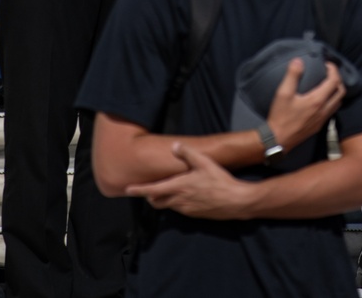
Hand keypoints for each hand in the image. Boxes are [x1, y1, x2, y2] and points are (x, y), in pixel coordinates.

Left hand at [128, 142, 252, 217]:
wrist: (234, 202)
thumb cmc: (219, 181)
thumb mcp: (205, 162)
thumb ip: (188, 154)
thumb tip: (175, 146)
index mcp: (178, 187)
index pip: (152, 190)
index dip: (138, 190)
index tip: (127, 190)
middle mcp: (178, 201)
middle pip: (156, 201)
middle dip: (150, 195)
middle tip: (150, 186)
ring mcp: (186, 210)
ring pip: (167, 206)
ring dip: (163, 198)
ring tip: (167, 188)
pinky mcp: (193, 215)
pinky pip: (178, 209)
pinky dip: (175, 202)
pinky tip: (185, 194)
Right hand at [266, 59, 346, 151]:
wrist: (277, 140)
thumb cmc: (281, 116)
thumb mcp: (283, 93)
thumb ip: (292, 75)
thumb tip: (299, 60)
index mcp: (317, 101)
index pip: (334, 82)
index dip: (334, 70)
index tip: (327, 64)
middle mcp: (323, 110)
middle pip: (340, 92)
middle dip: (338, 79)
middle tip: (328, 73)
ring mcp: (322, 120)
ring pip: (338, 103)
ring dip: (336, 91)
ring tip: (327, 83)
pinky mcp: (318, 126)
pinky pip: (332, 111)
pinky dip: (332, 101)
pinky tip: (321, 99)